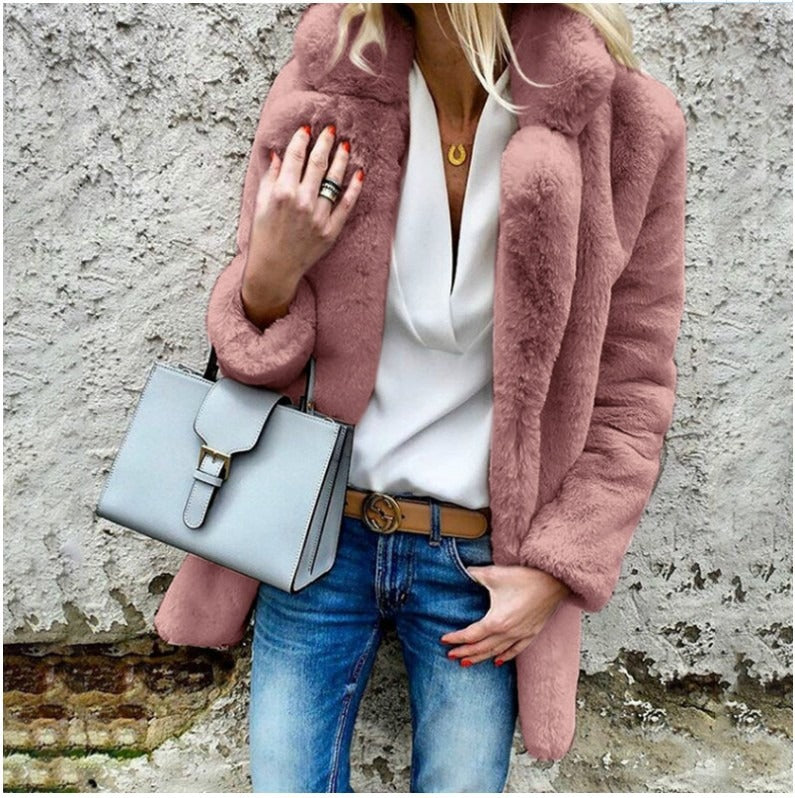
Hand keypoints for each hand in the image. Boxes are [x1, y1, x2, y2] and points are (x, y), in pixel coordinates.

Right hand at [244, 123, 364, 296]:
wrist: (274, 268)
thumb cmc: (264, 236)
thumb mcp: (260, 203)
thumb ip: (270, 177)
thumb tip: (279, 155)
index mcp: (282, 192)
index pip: (295, 157)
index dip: (302, 139)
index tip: (307, 129)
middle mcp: (302, 201)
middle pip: (318, 164)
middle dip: (325, 143)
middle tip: (331, 129)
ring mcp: (319, 216)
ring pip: (334, 181)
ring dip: (341, 160)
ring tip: (345, 145)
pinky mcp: (331, 230)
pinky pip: (346, 205)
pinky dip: (354, 189)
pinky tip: (359, 174)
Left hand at [440, 565, 570, 665]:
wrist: (553, 582)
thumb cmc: (524, 578)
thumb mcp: (494, 574)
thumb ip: (474, 574)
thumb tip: (462, 571)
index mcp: (496, 621)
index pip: (471, 635)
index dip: (456, 639)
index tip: (444, 640)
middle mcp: (508, 633)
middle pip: (481, 648)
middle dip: (465, 652)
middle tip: (451, 655)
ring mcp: (521, 635)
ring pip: (496, 652)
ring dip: (480, 657)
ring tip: (467, 662)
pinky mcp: (531, 633)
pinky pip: (515, 651)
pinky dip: (504, 657)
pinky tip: (497, 662)